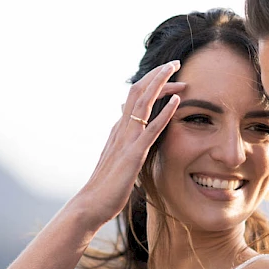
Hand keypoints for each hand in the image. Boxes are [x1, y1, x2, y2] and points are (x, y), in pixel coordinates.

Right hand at [74, 61, 185, 226]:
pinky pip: (151, 129)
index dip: (152, 85)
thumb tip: (133, 142)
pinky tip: (177, 101)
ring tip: (177, 70)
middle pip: (138, 92)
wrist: (91, 205)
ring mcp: (126, 140)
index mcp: (119, 131)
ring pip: (143, 103)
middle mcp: (121, 129)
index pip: (135, 99)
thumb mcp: (119, 163)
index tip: (170, 78)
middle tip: (176, 63)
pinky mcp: (133, 155)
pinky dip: (164, 113)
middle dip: (157, 75)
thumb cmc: (106, 188)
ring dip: (161, 84)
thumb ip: (126, 149)